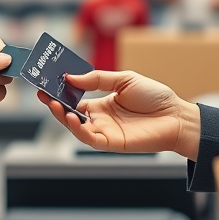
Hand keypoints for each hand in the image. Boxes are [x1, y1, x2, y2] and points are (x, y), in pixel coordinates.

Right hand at [37, 70, 200, 159]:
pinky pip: (89, 138)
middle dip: (54, 103)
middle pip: (70, 113)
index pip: (74, 98)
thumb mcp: (124, 79)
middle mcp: (100, 118)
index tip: (45, 83)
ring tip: (53, 103)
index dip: (59, 92)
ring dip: (61, 116)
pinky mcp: (112, 143)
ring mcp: (104, 131)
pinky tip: (70, 116)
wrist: (176, 115)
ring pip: (75, 126)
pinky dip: (77, 129)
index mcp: (102, 103)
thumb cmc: (154, 97)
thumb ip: (98, 79)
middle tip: (41, 92)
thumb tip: (70, 76)